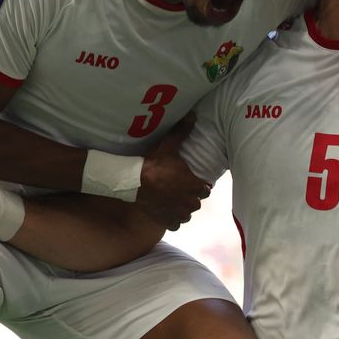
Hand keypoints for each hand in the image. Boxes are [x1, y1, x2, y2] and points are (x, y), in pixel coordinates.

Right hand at [134, 115, 210, 229]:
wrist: (133, 182)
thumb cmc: (154, 164)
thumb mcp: (169, 145)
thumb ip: (183, 131)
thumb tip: (193, 114)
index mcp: (195, 186)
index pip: (205, 190)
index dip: (198, 185)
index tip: (190, 181)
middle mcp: (190, 202)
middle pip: (196, 202)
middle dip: (190, 197)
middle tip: (179, 189)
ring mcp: (179, 214)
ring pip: (187, 214)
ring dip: (182, 208)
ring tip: (172, 200)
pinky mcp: (167, 221)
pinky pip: (175, 224)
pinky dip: (172, 219)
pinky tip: (165, 211)